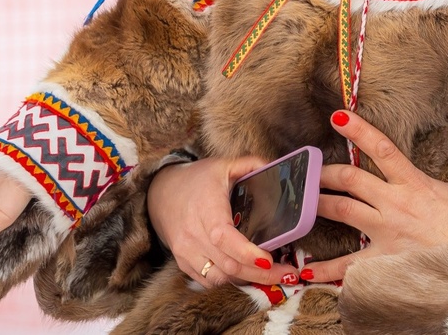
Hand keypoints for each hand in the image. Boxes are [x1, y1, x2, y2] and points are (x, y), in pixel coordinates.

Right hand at [148, 156, 299, 287]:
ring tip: (273, 277)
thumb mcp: (222, 165)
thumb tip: (275, 167)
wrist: (159, 192)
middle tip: (287, 273)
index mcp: (206, 209)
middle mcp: (193, 234)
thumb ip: (250, 164)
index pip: (224, 237)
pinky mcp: (184, 263)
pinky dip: (230, 283)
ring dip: (248, 281)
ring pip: (219, 278)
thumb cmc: (196, 179)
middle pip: (228, 264)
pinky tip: (250, 278)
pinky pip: (209, 282)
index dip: (246, 252)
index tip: (269, 259)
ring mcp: (186, 252)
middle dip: (260, 274)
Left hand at [302, 110, 447, 283]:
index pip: (382, 149)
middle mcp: (395, 203)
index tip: (339, 117)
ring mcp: (386, 232)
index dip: (359, 131)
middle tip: (309, 169)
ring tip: (299, 204)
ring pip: (343, 211)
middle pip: (350, 179)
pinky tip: (306, 271)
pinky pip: (349, 266)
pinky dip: (326, 270)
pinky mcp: (384, 260)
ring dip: (318, 205)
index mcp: (414, 183)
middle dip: (326, 172)